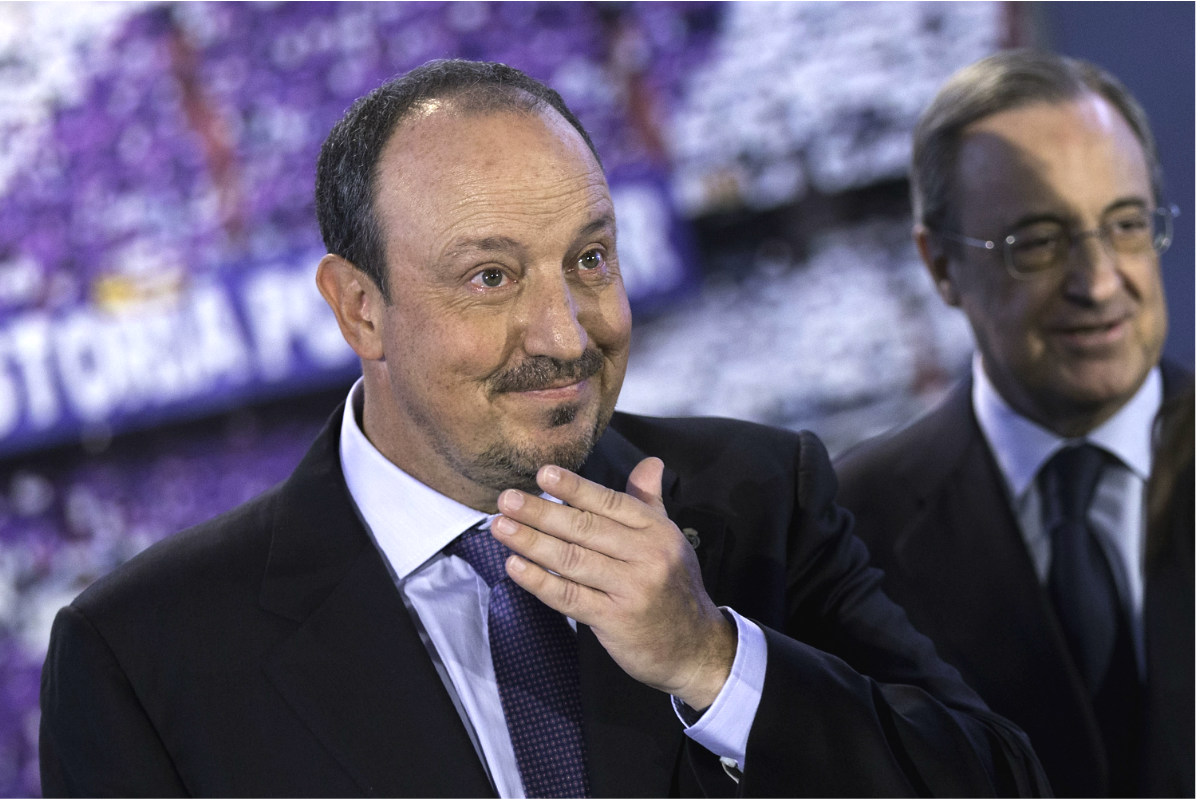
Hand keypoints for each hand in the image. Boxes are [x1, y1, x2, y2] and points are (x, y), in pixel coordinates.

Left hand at [492, 457, 735, 710]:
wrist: (698, 649)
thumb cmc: (675, 589)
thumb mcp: (669, 540)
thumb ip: (650, 501)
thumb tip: (650, 463)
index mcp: (657, 531)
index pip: (610, 502)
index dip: (574, 488)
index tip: (542, 474)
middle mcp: (647, 555)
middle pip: (585, 528)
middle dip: (541, 512)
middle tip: (506, 499)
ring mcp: (631, 588)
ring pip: (572, 559)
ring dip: (531, 542)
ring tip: (501, 527)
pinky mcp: (615, 619)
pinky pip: (569, 596)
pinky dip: (539, 580)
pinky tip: (515, 566)